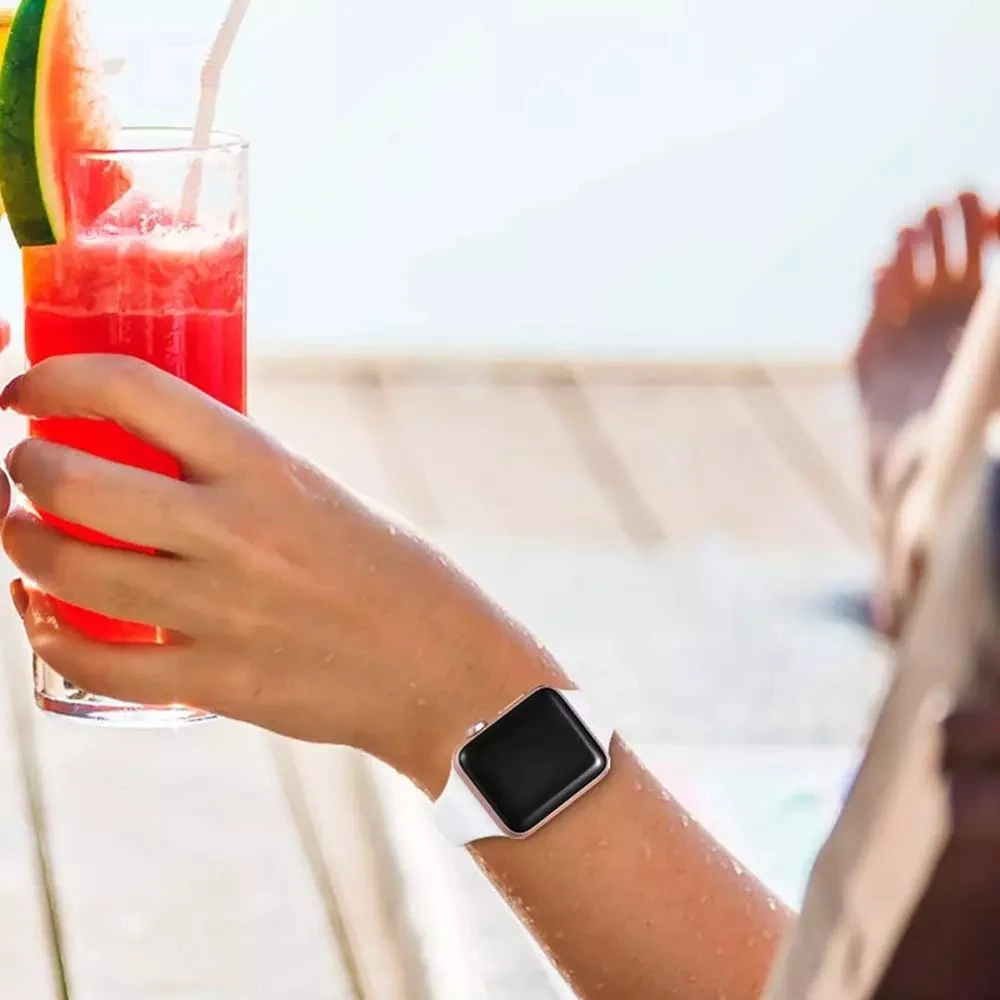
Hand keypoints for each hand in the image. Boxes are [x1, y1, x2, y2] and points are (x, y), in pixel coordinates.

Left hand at [1, 356, 555, 788]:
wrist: (440, 668)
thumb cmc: (387, 571)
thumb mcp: (315, 494)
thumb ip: (234, 476)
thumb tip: (147, 457)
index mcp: (266, 466)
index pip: (131, 390)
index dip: (55, 378)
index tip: (26, 392)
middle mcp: (234, 530)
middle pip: (71, 481)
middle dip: (23, 468)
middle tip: (27, 471)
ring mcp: (220, 610)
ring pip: (65, 570)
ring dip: (22, 545)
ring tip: (25, 538)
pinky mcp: (214, 681)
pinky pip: (94, 660)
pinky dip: (49, 632)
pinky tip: (44, 615)